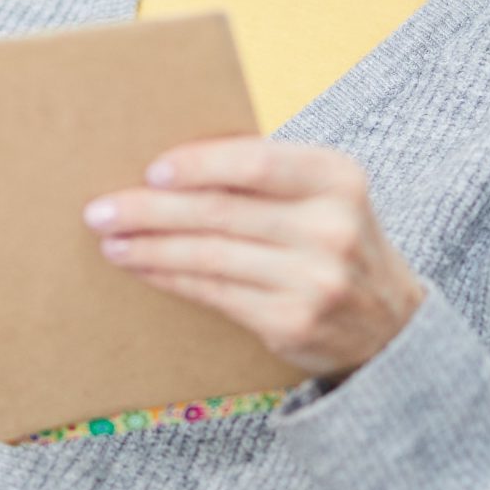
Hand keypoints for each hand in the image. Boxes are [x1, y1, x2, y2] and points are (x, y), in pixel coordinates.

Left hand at [81, 137, 423, 378]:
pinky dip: (169, 277)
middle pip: (221, 212)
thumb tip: (168, 165)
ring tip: (111, 240)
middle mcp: (330, 227)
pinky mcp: (291, 322)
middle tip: (100, 209)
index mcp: (337, 177)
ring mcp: (313, 280)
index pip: (256, 163)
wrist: (389, 326)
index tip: (151, 170)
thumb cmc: (334, 241)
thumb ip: (267, 176)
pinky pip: (213, 293)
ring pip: (209, 257)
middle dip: (150, 210)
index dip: (198, 165)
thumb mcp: (323, 196)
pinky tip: (142, 267)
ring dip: (149, 248)